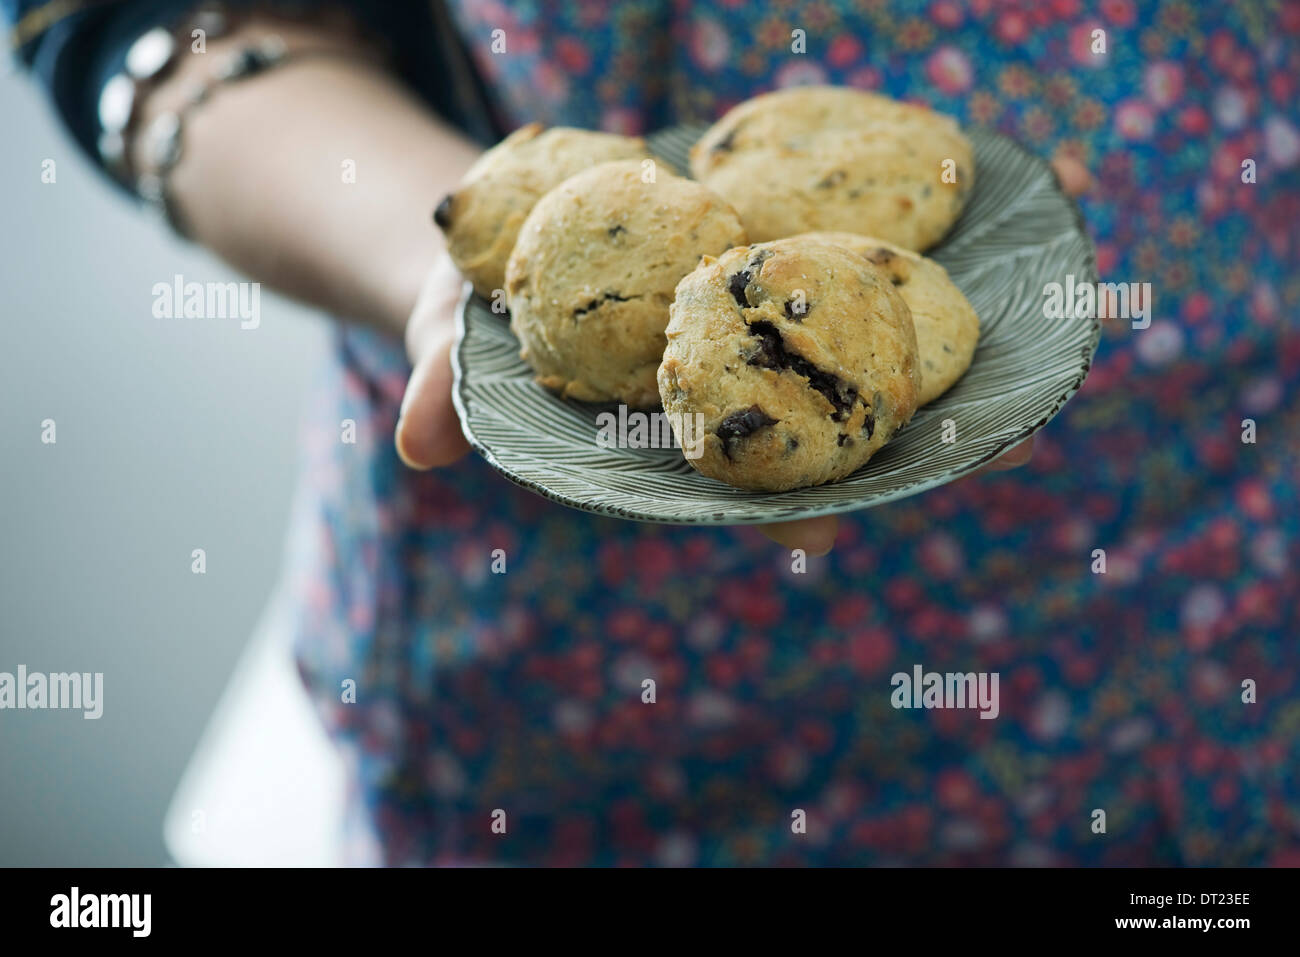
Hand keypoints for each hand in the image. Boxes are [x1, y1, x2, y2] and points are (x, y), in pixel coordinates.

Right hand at [396, 151, 1087, 545]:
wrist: (502, 238)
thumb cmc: (476, 308)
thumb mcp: (450, 336)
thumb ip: (445, 388)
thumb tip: (418, 447)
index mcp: (650, 439)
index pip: (720, 490)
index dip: (771, 509)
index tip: (827, 532)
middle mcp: (717, 398)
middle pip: (822, 434)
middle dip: (909, 442)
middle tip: (1008, 447)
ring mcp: (751, 341)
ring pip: (857, 358)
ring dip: (944, 356)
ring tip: (1043, 349)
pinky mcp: (770, 279)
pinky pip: (847, 271)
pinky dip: (912, 261)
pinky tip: (987, 246)